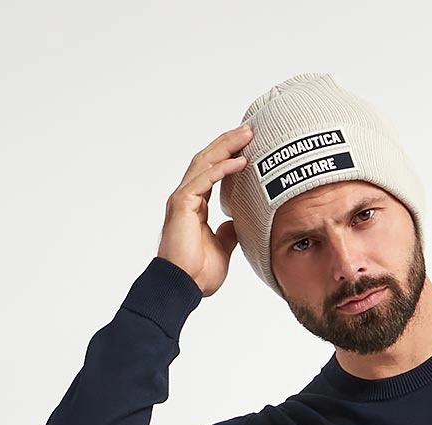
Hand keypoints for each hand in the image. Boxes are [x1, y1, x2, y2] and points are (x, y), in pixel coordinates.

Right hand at [157, 122, 254, 297]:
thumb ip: (227, 232)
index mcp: (194, 205)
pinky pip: (204, 179)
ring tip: (246, 136)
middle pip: (208, 160)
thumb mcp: (221, 248)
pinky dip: (222, 169)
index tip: (247, 147)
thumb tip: (236, 222)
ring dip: (226, 147)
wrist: (182, 286)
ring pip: (205, 163)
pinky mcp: (182, 204)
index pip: (211, 172)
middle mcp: (186, 196)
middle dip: (228, 143)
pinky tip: (239, 161)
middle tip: (249, 131)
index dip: (227, 157)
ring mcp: (183, 198)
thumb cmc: (197, 273)